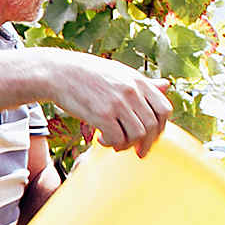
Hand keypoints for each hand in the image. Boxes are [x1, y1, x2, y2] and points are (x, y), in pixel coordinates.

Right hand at [43, 50, 171, 156]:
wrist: (58, 72)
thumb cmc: (88, 73)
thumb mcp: (120, 73)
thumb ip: (144, 83)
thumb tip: (167, 85)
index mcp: (138, 81)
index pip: (164, 109)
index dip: (161, 127)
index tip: (151, 136)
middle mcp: (131, 92)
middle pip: (152, 125)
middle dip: (146, 143)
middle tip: (137, 151)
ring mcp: (117, 103)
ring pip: (137, 134)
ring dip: (127, 144)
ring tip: (115, 143)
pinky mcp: (101, 114)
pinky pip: (117, 138)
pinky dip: (111, 144)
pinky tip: (101, 139)